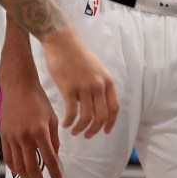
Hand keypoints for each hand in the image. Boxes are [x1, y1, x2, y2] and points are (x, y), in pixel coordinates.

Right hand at [0, 78, 59, 177]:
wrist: (19, 87)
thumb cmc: (38, 100)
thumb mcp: (52, 117)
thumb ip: (54, 138)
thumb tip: (55, 155)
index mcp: (40, 131)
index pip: (49, 158)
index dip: (55, 172)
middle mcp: (25, 137)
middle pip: (31, 167)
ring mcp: (13, 138)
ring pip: (18, 166)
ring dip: (26, 177)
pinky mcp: (4, 136)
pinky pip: (8, 158)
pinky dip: (14, 169)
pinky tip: (20, 173)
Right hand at [40, 24, 118, 138]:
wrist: (62, 41)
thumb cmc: (77, 54)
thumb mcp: (97, 68)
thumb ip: (100, 84)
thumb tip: (100, 102)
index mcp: (107, 80)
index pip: (114, 107)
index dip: (111, 122)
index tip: (106, 131)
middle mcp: (98, 85)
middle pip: (101, 116)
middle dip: (95, 130)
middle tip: (87, 136)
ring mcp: (84, 87)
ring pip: (86, 117)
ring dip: (80, 128)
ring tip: (74, 131)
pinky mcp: (69, 88)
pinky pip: (71, 113)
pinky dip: (69, 122)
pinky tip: (65, 124)